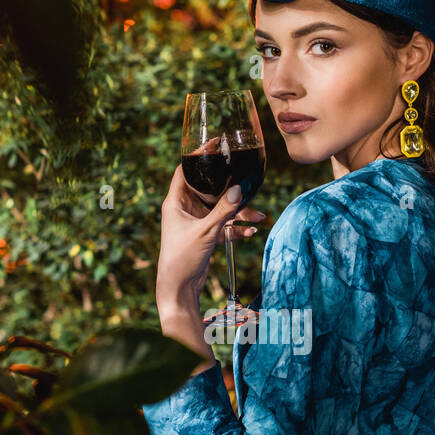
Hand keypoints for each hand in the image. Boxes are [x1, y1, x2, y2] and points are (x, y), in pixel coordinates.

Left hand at [156, 164, 265, 311]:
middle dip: (230, 188)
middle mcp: (185, 209)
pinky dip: (236, 228)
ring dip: (239, 211)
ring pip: (220, 208)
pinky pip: (224, 225)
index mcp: (176, 201)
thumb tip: (238, 189)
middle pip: (209, 188)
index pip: (187, 170)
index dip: (200, 157)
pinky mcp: (205, 235)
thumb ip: (223, 210)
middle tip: (247, 180)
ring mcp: (196, 222)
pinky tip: (251, 232)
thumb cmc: (182, 258)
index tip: (216, 145)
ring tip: (259, 215)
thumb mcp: (205, 232)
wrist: (179, 289)